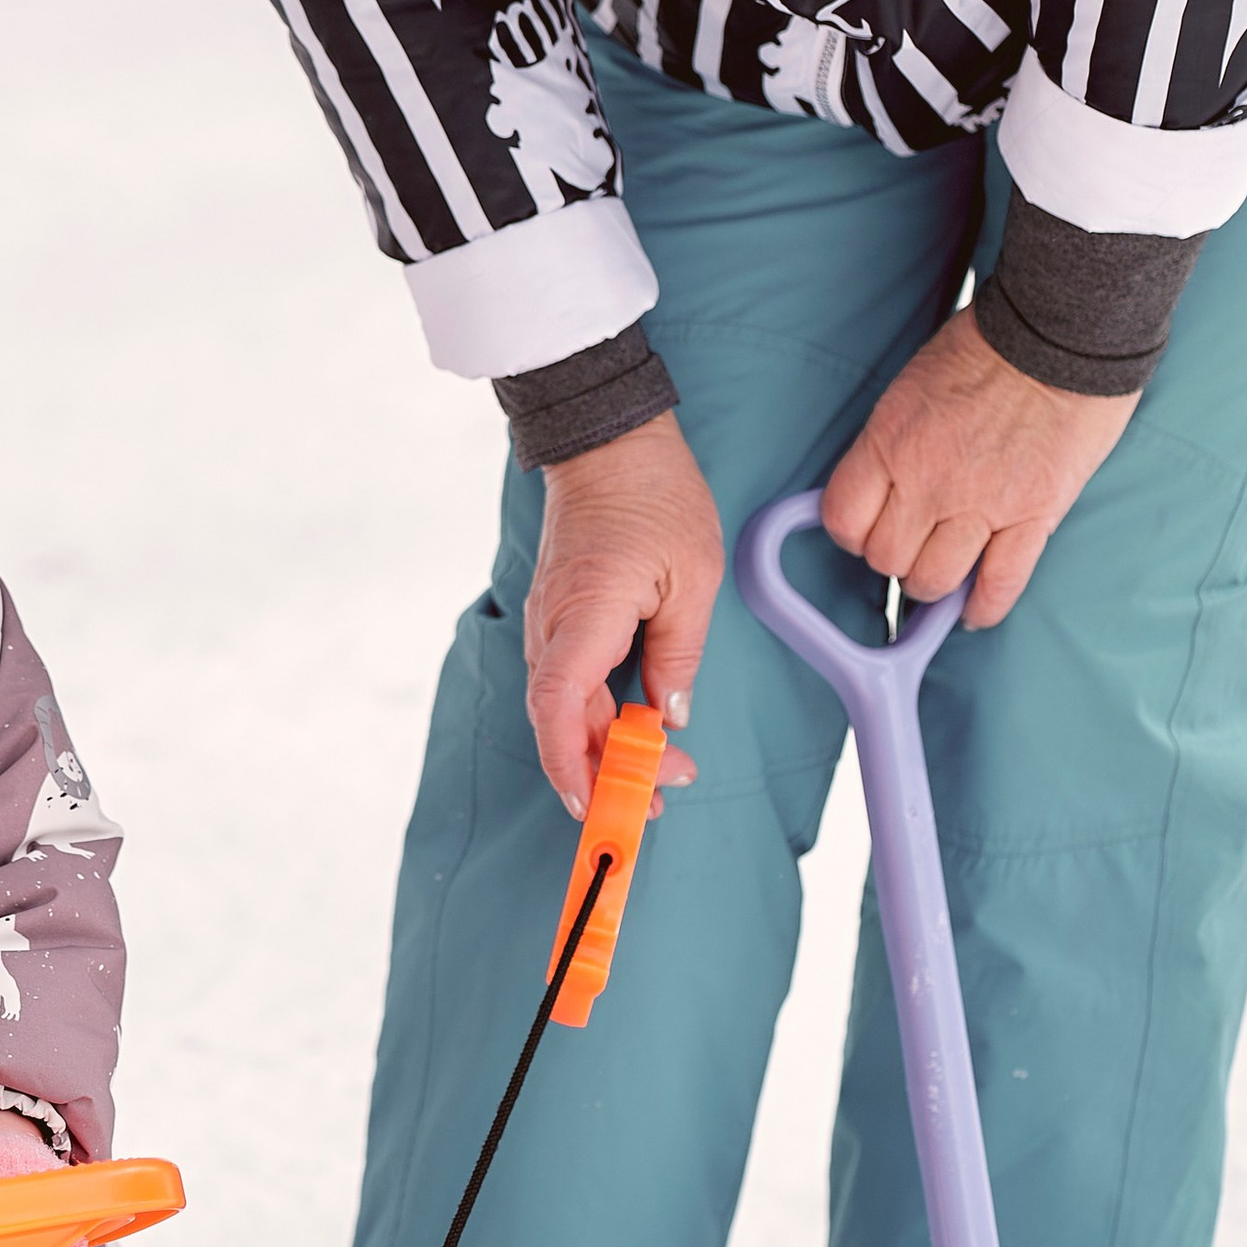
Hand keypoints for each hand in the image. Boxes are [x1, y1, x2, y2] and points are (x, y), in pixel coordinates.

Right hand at [524, 410, 720, 815]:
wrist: (609, 441)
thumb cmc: (655, 495)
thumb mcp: (694, 576)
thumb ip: (679, 653)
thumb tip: (669, 716)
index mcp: (584, 614)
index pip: (558, 710)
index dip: (570, 766)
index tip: (597, 805)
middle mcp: (554, 625)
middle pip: (564, 721)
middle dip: (606, 770)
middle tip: (664, 797)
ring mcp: (551, 622)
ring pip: (566, 706)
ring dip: (604, 746)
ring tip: (659, 769)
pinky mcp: (561, 618)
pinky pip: (570, 682)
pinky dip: (597, 716)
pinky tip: (634, 726)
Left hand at [822, 308, 1135, 623]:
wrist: (1064, 334)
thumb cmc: (988, 349)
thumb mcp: (910, 389)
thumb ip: (889, 444)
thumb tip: (876, 489)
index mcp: (890, 442)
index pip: (842, 519)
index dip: (851, 533)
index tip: (866, 529)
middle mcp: (928, 481)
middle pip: (886, 558)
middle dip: (893, 558)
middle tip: (911, 546)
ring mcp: (982, 504)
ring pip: (934, 581)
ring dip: (934, 584)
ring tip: (944, 572)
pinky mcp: (1034, 517)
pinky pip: (1000, 586)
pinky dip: (984, 608)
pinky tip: (975, 610)